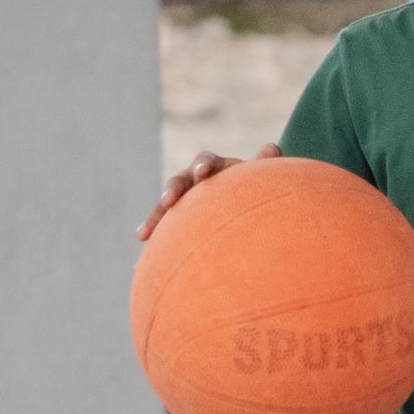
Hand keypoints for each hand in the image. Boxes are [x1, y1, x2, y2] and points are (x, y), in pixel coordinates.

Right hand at [136, 143, 279, 239]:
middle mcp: (193, 184)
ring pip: (165, 210)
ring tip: (143, 235)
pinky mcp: (176, 226)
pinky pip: (163, 236)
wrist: (241, 210)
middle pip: (179, 183)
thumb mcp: (259, 177)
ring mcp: (182, 205)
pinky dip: (153, 249)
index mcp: (212, 168)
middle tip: (168, 201)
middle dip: (172, 191)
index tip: (203, 172)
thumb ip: (264, 164)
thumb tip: (273, 147)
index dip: (203, 165)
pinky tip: (140, 266)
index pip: (205, 162)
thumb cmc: (252, 189)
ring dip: (155, 220)